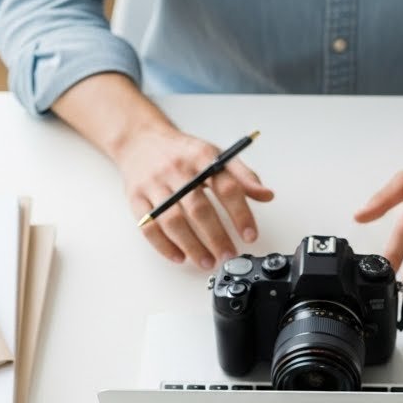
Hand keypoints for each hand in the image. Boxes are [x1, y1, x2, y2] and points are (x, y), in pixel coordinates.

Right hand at [116, 122, 273, 269]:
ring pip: (173, 220)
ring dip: (192, 245)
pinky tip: (180, 257)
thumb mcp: (215, 155)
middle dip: (216, 236)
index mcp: (201, 158)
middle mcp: (177, 170)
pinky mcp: (137, 199)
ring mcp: (154, 185)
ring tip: (207, 261)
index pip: (226, 186)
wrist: (140, 140)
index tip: (250, 235)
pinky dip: (165, 246)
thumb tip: (266, 195)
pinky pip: (149, 227)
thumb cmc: (182, 153)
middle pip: (198, 208)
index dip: (240, 213)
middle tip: (228, 255)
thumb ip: (242, 176)